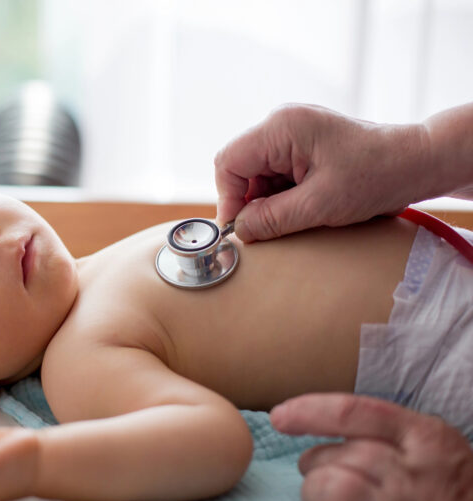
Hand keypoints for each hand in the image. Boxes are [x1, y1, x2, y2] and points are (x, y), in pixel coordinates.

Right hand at [214, 104, 431, 241]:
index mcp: (281, 128)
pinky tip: (303, 207)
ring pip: (256, 174)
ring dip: (267, 201)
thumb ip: (272, 218)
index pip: (229, 162)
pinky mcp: (301, 147)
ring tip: (296, 215)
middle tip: (267, 228)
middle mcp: (281, 125)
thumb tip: (238, 230)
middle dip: (249, 201)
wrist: (417, 163)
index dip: (229, 198)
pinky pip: (274, 174)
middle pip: (240, 168)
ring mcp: (291, 134)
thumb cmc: (376, 176)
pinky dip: (281, 196)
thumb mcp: (319, 205)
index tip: (240, 228)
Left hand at [270, 393, 472, 500]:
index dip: (308, 412)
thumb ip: (386, 433)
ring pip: (331, 488)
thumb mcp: (432, 448)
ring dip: (315, 495)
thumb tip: (317, 425)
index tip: (279, 417)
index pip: (352, 412)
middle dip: (315, 465)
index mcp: (424, 437)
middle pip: (337, 455)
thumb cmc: (451, 489)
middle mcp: (413, 472)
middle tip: (320, 477)